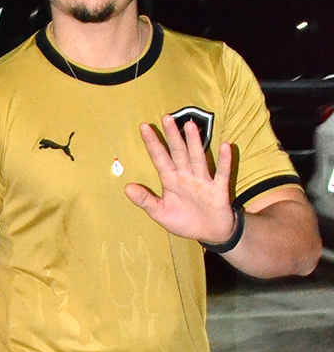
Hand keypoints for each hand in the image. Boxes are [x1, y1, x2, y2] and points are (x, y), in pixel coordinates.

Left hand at [125, 116, 236, 243]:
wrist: (210, 233)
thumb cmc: (184, 220)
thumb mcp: (160, 213)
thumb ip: (145, 200)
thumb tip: (126, 187)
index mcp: (171, 180)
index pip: (160, 158)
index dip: (152, 143)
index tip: (144, 126)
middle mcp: (186, 176)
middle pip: (178, 153)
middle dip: (172, 136)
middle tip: (166, 117)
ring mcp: (203, 181)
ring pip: (197, 158)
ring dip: (194, 143)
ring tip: (190, 125)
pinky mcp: (218, 189)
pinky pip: (222, 173)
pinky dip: (224, 161)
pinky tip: (224, 145)